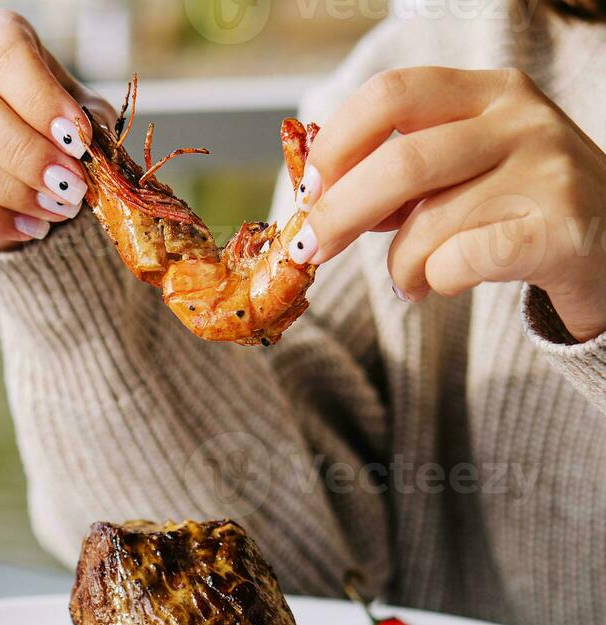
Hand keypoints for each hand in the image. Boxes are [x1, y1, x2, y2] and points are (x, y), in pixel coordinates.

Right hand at [0, 7, 115, 249]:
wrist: (29, 169)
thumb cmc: (56, 125)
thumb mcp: (83, 113)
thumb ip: (90, 124)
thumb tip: (93, 149)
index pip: (2, 53)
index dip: (41, 99)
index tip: (77, 138)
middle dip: (26, 154)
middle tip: (72, 185)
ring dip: (15, 191)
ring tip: (61, 208)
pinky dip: (1, 221)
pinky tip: (36, 226)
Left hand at [289, 67, 605, 341]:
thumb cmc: (525, 211)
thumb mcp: (468, 171)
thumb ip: (407, 175)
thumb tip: (324, 192)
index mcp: (489, 93)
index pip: (393, 94)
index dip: (338, 142)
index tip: (310, 188)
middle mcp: (520, 120)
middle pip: (401, 160)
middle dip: (341, 211)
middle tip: (313, 247)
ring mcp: (545, 171)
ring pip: (428, 222)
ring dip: (398, 264)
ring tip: (408, 280)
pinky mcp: (559, 232)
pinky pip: (462, 260)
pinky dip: (435, 280)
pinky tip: (441, 285)